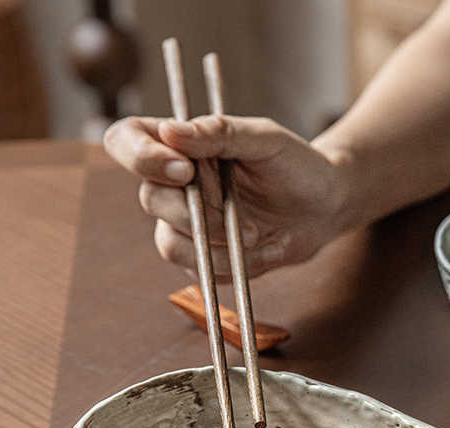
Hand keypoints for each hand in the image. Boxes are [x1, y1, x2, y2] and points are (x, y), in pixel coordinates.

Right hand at [103, 115, 348, 278]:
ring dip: (215, 243)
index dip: (140, 157)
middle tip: (240, 213)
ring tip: (254, 234)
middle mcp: (174, 185)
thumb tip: (171, 132)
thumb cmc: (296, 166)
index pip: (125, 141)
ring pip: (170, 244)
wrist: (324, 209)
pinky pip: (199, 273)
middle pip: (151, 200)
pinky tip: (259, 249)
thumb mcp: (265, 139)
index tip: (184, 169)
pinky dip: (231, 265)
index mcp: (179, 145)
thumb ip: (220, 132)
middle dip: (198, 212)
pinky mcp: (203, 260)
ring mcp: (185, 225)